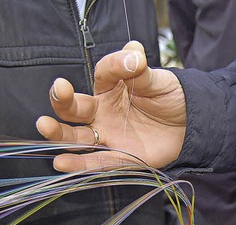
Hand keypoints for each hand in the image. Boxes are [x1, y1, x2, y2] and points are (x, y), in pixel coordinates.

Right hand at [36, 40, 186, 171]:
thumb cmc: (170, 98)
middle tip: (60, 91)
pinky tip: (62, 163)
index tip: (131, 61)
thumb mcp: (157, 80)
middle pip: (76, 108)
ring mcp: (108, 135)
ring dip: (59, 133)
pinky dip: (79, 163)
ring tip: (44, 126)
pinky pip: (97, 161)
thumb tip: (134, 50)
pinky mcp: (120, 157)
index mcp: (111, 88)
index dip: (113, 66)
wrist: (190, 125)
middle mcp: (103, 112)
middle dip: (63, 100)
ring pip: (77, 137)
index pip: (103, 74)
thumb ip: (140, 69)